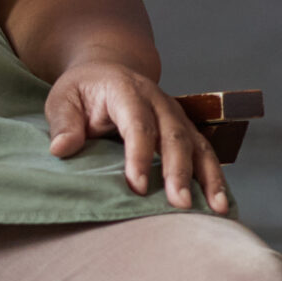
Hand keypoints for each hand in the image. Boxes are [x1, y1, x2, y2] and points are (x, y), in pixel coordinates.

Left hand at [45, 58, 229, 212]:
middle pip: (174, 136)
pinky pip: (204, 153)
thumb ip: (63, 123)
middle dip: (178, 172)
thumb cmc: (83, 90)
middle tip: (178, 203)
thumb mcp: (63, 98)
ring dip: (209, 177)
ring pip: (197, 145)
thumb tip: (62, 149)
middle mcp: (158, 101)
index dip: (139, 155)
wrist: (108, 71)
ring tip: (216, 208)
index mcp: (127, 90)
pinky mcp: (185, 130)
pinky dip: (214, 177)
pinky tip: (219, 203)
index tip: (137, 186)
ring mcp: (176, 115)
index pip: (137, 124)